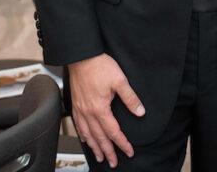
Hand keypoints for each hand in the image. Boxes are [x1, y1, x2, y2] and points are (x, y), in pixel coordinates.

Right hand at [68, 53, 144, 167]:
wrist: (81, 56)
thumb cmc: (99, 66)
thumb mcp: (120, 80)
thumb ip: (131, 98)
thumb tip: (140, 112)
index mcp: (100, 109)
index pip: (113, 132)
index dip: (122, 143)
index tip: (129, 151)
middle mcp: (88, 112)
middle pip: (99, 138)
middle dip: (108, 152)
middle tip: (113, 162)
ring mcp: (80, 109)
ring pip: (87, 134)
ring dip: (94, 147)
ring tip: (100, 156)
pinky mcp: (75, 104)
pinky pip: (78, 125)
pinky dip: (82, 135)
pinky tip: (85, 139)